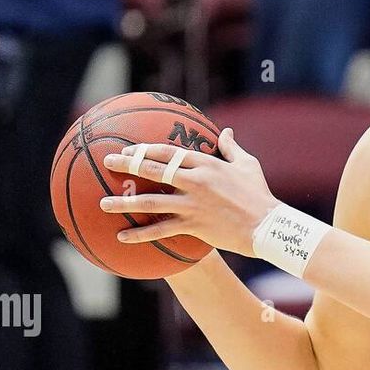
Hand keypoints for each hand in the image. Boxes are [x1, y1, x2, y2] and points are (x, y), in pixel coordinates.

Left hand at [99, 127, 277, 258]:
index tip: (129, 148)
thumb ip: (231, 148)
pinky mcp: (193, 225)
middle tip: (107, 162)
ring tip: (103, 203)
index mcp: (206, 164)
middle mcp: (195, 181)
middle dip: (127, 165)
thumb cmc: (259, 194)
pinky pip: (161, 230)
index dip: (146, 149)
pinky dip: (140, 234)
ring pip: (151, 202)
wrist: (267, 225)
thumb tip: (226, 131)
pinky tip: (121, 237)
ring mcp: (192, 204)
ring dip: (124, 203)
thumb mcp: (248, 165)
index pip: (169, 152)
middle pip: (154, 170)